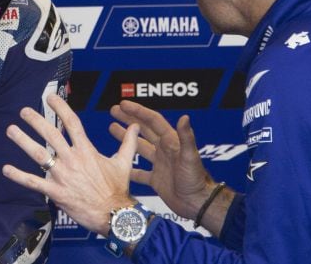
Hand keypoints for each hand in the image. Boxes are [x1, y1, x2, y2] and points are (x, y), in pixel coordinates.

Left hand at [2, 94, 140, 235]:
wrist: (115, 215)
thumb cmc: (118, 189)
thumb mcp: (124, 163)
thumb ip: (128, 143)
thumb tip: (135, 126)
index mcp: (87, 150)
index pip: (72, 123)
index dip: (60, 108)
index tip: (50, 98)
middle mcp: (72, 159)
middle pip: (51, 134)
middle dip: (36, 120)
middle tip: (24, 110)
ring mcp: (63, 175)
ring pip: (39, 155)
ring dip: (23, 141)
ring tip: (11, 130)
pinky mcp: (56, 192)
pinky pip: (34, 182)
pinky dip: (19, 176)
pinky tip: (6, 169)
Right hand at [109, 101, 214, 220]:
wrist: (198, 204)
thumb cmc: (197, 180)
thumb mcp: (190, 157)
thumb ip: (186, 137)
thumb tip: (185, 117)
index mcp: (171, 142)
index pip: (152, 121)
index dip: (138, 112)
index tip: (123, 105)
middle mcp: (164, 150)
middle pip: (143, 130)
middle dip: (129, 119)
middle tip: (115, 110)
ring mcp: (160, 165)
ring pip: (139, 147)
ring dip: (127, 138)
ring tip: (112, 128)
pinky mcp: (156, 179)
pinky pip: (140, 172)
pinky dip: (129, 168)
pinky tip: (118, 164)